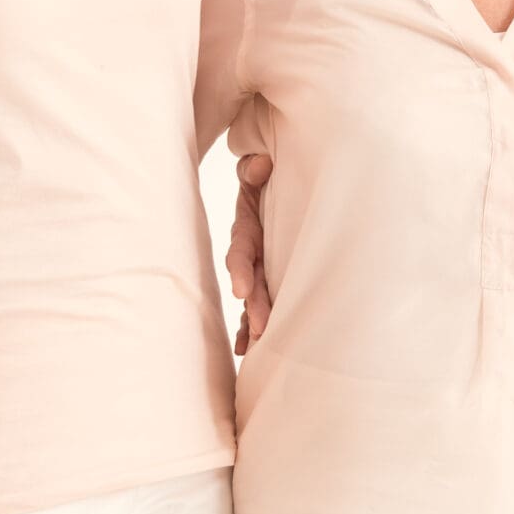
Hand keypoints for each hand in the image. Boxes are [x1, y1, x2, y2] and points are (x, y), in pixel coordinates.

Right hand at [228, 153, 273, 354]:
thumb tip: (261, 165)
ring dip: (254, 320)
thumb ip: (255, 168)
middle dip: (254, 305)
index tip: (241, 290)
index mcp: (248, 226)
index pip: (242, 250)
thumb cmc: (268, 172)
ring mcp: (259, 262)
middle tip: (262, 329)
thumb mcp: (258, 167)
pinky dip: (254, 322)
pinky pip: (261, 299)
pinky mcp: (268, 272)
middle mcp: (251, 248)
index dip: (240, 269)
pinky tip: (250, 348)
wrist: (272, 176)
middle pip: (251, 280)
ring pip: (254, 295)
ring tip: (255, 348)